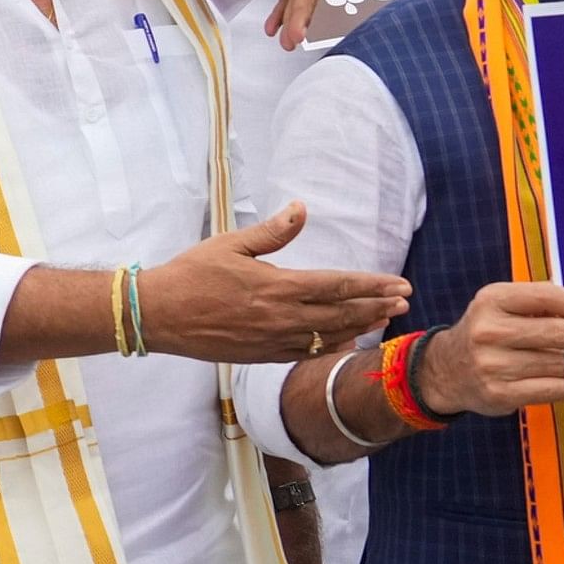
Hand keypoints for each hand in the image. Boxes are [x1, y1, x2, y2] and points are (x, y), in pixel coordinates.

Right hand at [136, 205, 408, 362]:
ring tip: (384, 319)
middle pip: (343, 314)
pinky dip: (332, 345)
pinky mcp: (263, 355)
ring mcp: (274, 340)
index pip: (338, 286)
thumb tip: (301, 208)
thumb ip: (272, 232)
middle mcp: (282, 317)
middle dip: (377, 306)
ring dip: (361, 326)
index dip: (372, 285)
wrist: (159, 315)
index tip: (399, 284)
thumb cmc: (191, 274)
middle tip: (404, 302)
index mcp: (278, 286)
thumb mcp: (230, 244)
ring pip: (330, 336)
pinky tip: (346, 340)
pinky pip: (308, 352)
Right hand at [418, 281, 563, 415]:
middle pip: (555, 332)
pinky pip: (551, 389)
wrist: (445, 371)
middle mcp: (488, 331)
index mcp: (491, 300)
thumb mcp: (499, 306)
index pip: (546, 296)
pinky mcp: (499, 393)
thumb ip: (537, 303)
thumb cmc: (486, 333)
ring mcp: (492, 364)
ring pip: (557, 364)